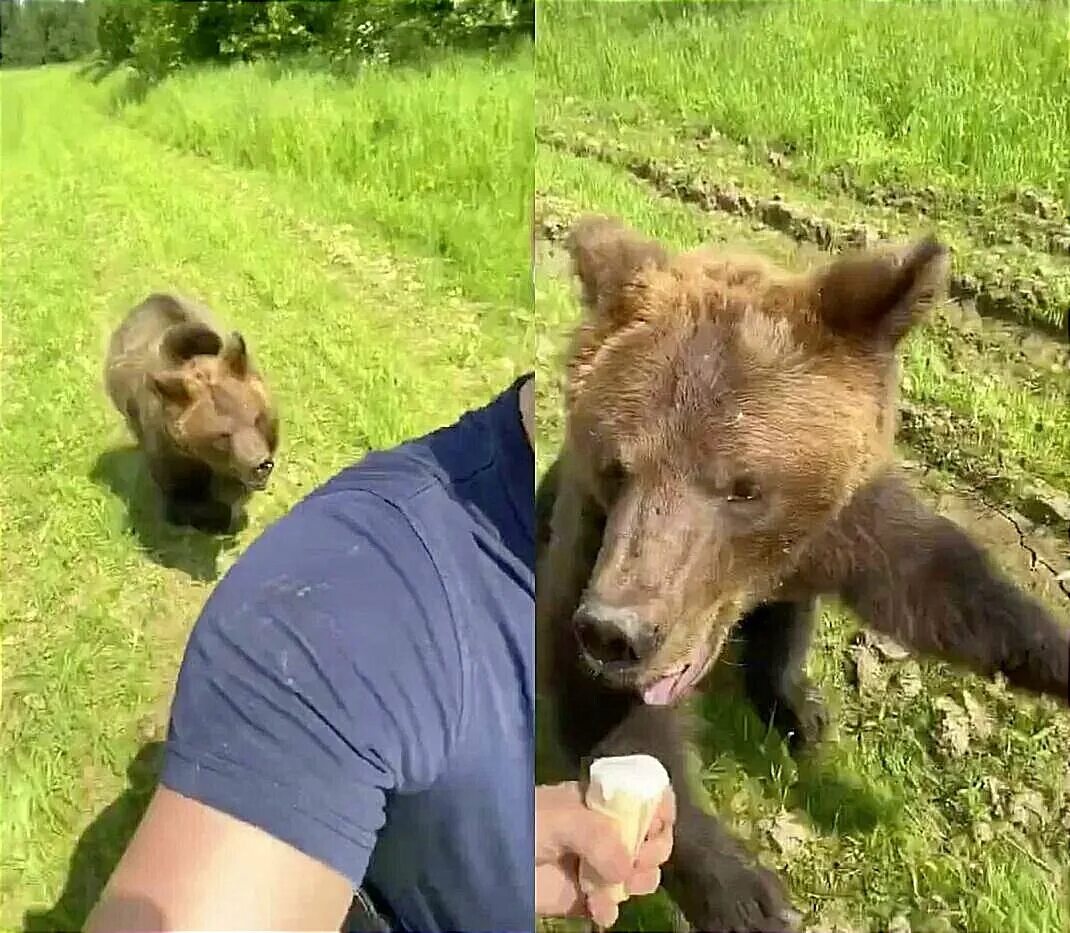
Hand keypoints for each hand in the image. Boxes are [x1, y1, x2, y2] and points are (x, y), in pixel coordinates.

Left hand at [535, 781, 674, 927]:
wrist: (487, 857)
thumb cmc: (524, 821)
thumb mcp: (561, 816)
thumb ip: (598, 837)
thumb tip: (626, 869)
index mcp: (599, 800)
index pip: (644, 797)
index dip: (659, 810)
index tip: (659, 824)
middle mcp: (604, 830)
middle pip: (651, 838)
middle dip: (654, 849)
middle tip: (641, 857)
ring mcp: (596, 863)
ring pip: (639, 872)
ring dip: (640, 880)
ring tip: (624, 884)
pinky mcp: (584, 895)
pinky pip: (613, 904)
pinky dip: (611, 908)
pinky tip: (600, 909)